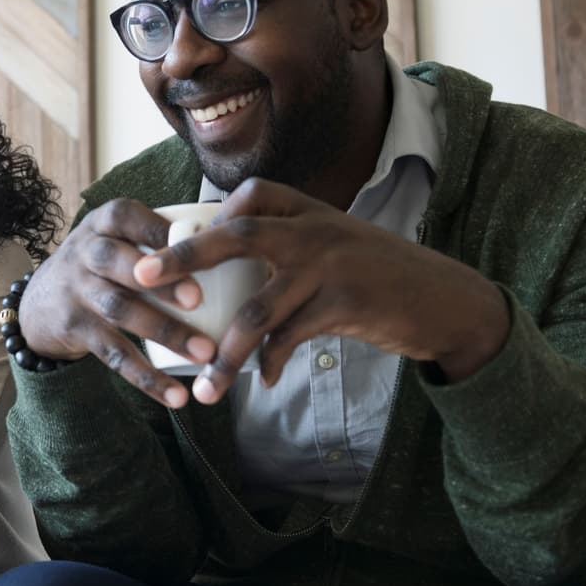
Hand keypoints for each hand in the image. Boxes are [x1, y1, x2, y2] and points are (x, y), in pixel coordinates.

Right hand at [17, 199, 220, 407]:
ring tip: (204, 352)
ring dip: (165, 332)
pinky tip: (175, 396)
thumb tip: (232, 248)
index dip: (158, 232)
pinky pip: (114, 355)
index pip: (128, 218)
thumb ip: (158, 238)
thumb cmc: (101, 265)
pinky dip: (147, 378)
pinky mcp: (76, 330)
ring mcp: (77, 292)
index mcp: (103, 223)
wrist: (39, 303)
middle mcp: (85, 253)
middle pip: (119, 264)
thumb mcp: (117, 237)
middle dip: (160, 282)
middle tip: (198, 300)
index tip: (198, 244)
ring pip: (121, 311)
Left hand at [130, 177, 509, 403]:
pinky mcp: (343, 306)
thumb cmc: (383, 275)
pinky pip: (289, 339)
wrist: (445, 300)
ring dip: (225, 355)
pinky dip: (271, 364)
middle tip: (140, 278)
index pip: (248, 196)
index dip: (208, 219)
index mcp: (310, 210)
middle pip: (237, 236)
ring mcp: (329, 267)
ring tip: (205, 389)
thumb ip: (292, 247)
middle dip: (183, 258)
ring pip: (257, 310)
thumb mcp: (338, 244)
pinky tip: (264, 381)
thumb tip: (232, 269)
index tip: (176, 245)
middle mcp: (316, 230)